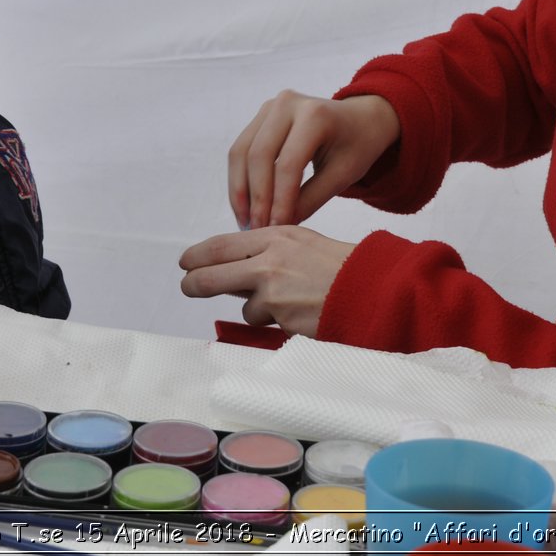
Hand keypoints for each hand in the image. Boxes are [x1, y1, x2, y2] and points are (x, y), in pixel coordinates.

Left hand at [178, 226, 356, 335]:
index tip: (187, 260)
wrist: (369, 286)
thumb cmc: (338, 267)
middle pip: (212, 273)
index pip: (223, 244)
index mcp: (276, 235)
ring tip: (287, 301)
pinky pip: (262, 320)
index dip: (199, 254)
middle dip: (195, 283)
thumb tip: (233, 270)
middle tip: (187, 286)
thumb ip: (267, 253)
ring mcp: (272, 286)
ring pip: (242, 304)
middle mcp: (270, 257)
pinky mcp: (279, 312)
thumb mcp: (301, 244)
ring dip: (255, 308)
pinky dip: (274, 320)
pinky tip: (298, 312)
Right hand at [228, 91, 399, 227]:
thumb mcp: (343, 176)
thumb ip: (310, 200)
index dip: (279, 200)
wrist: (360, 119)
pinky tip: (246, 205)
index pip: (289, 164)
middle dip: (256, 197)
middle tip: (256, 228)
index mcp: (316, 114)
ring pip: (242, 152)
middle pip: (259, 156)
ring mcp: (270, 106)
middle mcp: (288, 103)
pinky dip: (240, 179)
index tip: (275, 228)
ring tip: (247, 221)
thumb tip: (277, 226)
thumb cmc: (357, 146)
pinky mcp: (260, 115)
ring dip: (240, 190)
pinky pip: (241, 149)